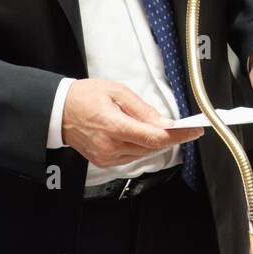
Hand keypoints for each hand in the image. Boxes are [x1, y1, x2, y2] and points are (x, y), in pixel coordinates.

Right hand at [61, 79, 202, 167]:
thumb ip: (143, 109)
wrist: (58, 111)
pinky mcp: (104, 161)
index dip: (178, 135)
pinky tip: (144, 135)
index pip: (154, 137)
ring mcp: (106, 157)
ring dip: (156, 142)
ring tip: (164, 128)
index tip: (194, 130)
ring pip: (144, 153)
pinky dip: (142, 146)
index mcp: (113, 126)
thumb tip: (165, 122)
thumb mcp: (117, 92)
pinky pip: (132, 156)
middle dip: (171, 138)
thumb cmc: (85, 96)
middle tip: (187, 127)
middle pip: (152, 147)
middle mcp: (110, 146)